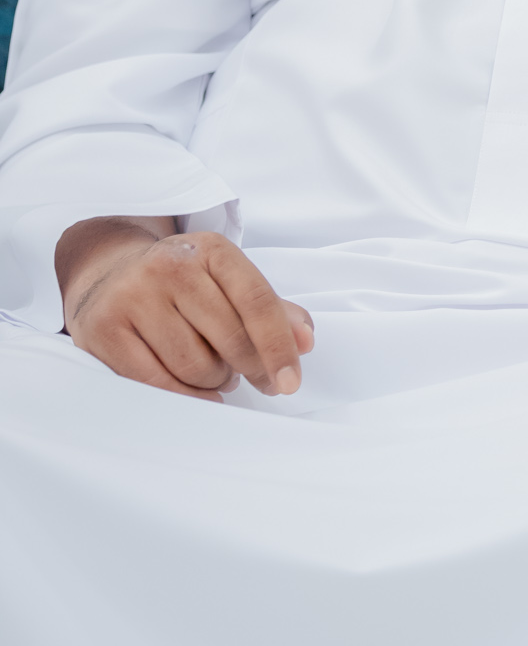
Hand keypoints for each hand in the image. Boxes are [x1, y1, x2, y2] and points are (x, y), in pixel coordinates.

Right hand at [57, 218, 313, 399]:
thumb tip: (304, 340)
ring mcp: (132, 296)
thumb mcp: (227, 282)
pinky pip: (157, 383)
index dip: (278, 346)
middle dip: (250, 369)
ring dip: (214, 382)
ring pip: (195, 367)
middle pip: (229, 338)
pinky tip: (194, 392)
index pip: (256, 300)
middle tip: (253, 378)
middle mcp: (170, 266)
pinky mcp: (104, 330)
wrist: (108, 275)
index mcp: (210, 249)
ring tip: (212, 371)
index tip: (291, 382)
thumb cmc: (182, 286)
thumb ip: (271, 310)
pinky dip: (184, 396)